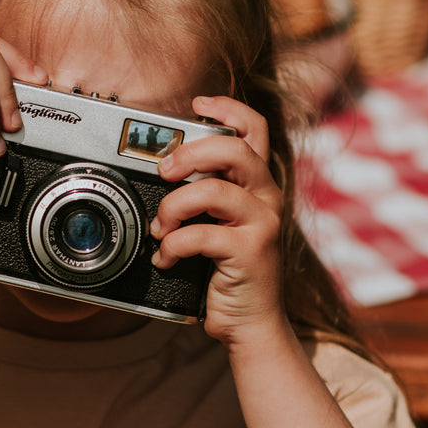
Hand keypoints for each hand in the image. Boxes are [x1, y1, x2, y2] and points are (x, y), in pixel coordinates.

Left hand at [150, 96, 285, 345]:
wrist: (250, 323)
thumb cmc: (227, 272)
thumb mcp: (217, 224)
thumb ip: (204, 196)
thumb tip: (164, 169)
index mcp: (258, 184)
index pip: (254, 129)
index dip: (228, 108)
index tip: (198, 104)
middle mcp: (267, 198)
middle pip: (234, 150)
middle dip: (189, 155)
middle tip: (164, 173)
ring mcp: (263, 223)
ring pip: (213, 191)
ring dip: (173, 208)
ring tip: (160, 228)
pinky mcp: (251, 252)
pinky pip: (200, 235)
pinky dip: (173, 246)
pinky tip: (166, 259)